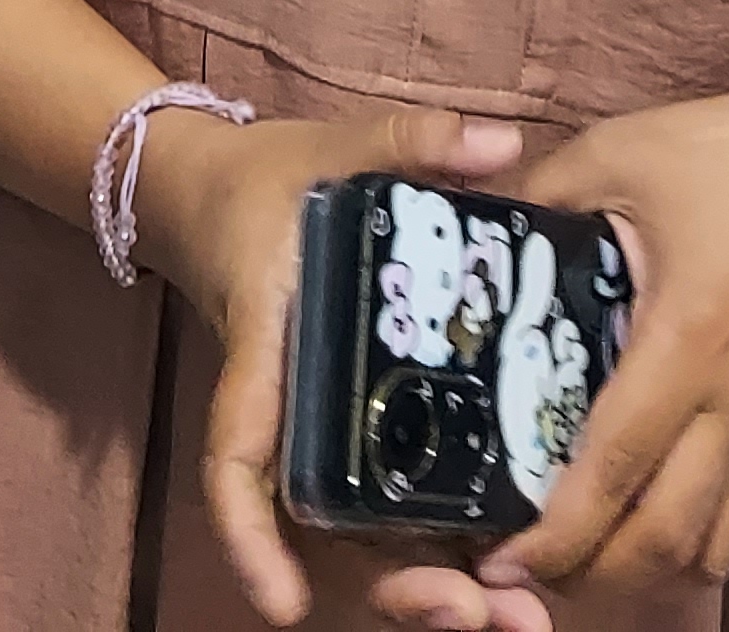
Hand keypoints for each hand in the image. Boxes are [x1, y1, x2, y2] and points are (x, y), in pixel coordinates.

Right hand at [142, 103, 538, 629]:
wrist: (216, 194)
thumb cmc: (270, 180)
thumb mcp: (333, 148)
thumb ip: (410, 144)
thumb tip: (500, 144)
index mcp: (270, 350)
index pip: (243, 455)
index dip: (253, 535)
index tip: (282, 605)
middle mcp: (293, 414)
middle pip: (324, 533)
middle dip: (393, 588)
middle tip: (472, 620)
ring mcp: (326, 433)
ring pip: (364, 541)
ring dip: (427, 591)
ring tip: (512, 624)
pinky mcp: (359, 434)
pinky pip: (390, 514)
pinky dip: (440, 557)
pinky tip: (507, 586)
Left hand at [477, 75, 728, 597]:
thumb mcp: (621, 151)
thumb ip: (544, 193)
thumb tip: (482, 221)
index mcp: (685, 339)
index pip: (613, 467)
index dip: (555, 531)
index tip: (499, 559)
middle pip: (666, 537)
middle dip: (594, 574)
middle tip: (532, 570)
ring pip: (718, 548)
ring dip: (653, 570)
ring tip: (595, 558)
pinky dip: (716, 549)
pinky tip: (675, 530)